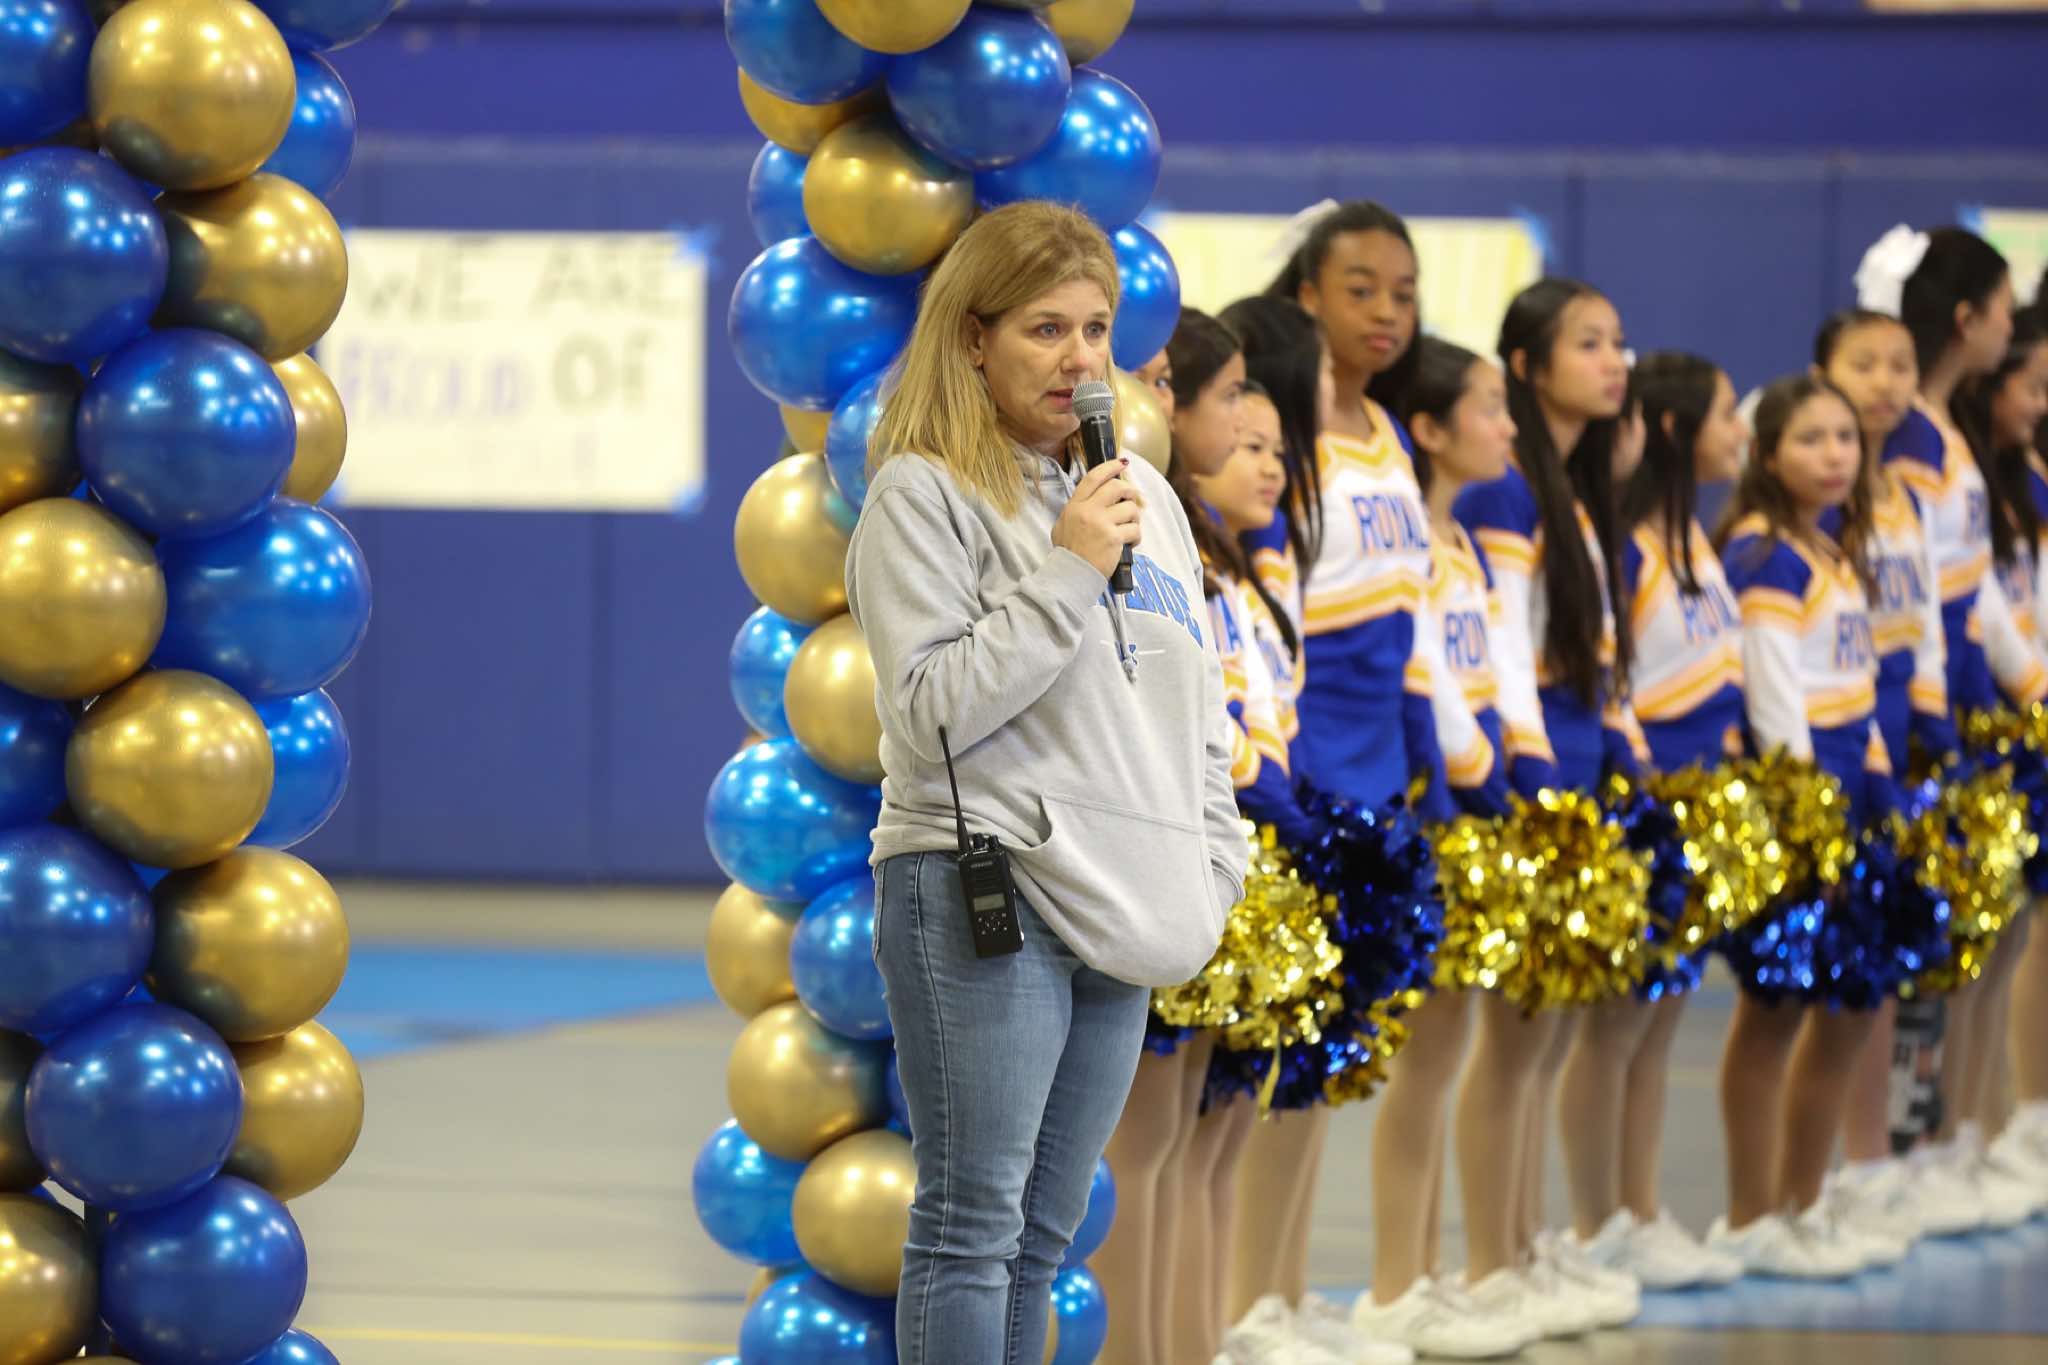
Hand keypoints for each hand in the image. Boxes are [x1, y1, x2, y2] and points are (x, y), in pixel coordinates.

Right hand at [1052, 458, 1141, 577]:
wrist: (1071, 575)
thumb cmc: (1068, 553)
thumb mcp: (1063, 525)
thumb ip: (1077, 510)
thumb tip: (1095, 499)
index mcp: (1075, 506)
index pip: (1094, 477)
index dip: (1110, 467)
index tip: (1122, 463)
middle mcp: (1088, 511)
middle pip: (1117, 487)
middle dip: (1130, 492)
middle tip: (1132, 499)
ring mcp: (1101, 523)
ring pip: (1130, 509)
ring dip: (1134, 518)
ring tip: (1129, 528)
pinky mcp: (1114, 538)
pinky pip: (1135, 530)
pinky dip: (1136, 537)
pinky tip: (1130, 544)